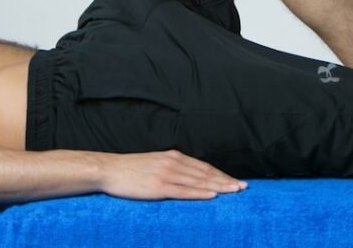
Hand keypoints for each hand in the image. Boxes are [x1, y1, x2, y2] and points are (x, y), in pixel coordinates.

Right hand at [101, 150, 246, 200]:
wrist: (109, 169)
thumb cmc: (131, 169)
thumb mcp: (156, 162)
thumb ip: (173, 167)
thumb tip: (189, 176)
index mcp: (174, 156)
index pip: (204, 167)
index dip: (221, 174)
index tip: (236, 181)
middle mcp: (174, 163)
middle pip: (206, 174)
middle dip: (226, 180)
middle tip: (243, 187)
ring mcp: (166, 174)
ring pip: (199, 182)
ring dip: (219, 187)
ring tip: (234, 191)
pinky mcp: (158, 187)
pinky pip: (183, 191)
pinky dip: (199, 193)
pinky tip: (212, 196)